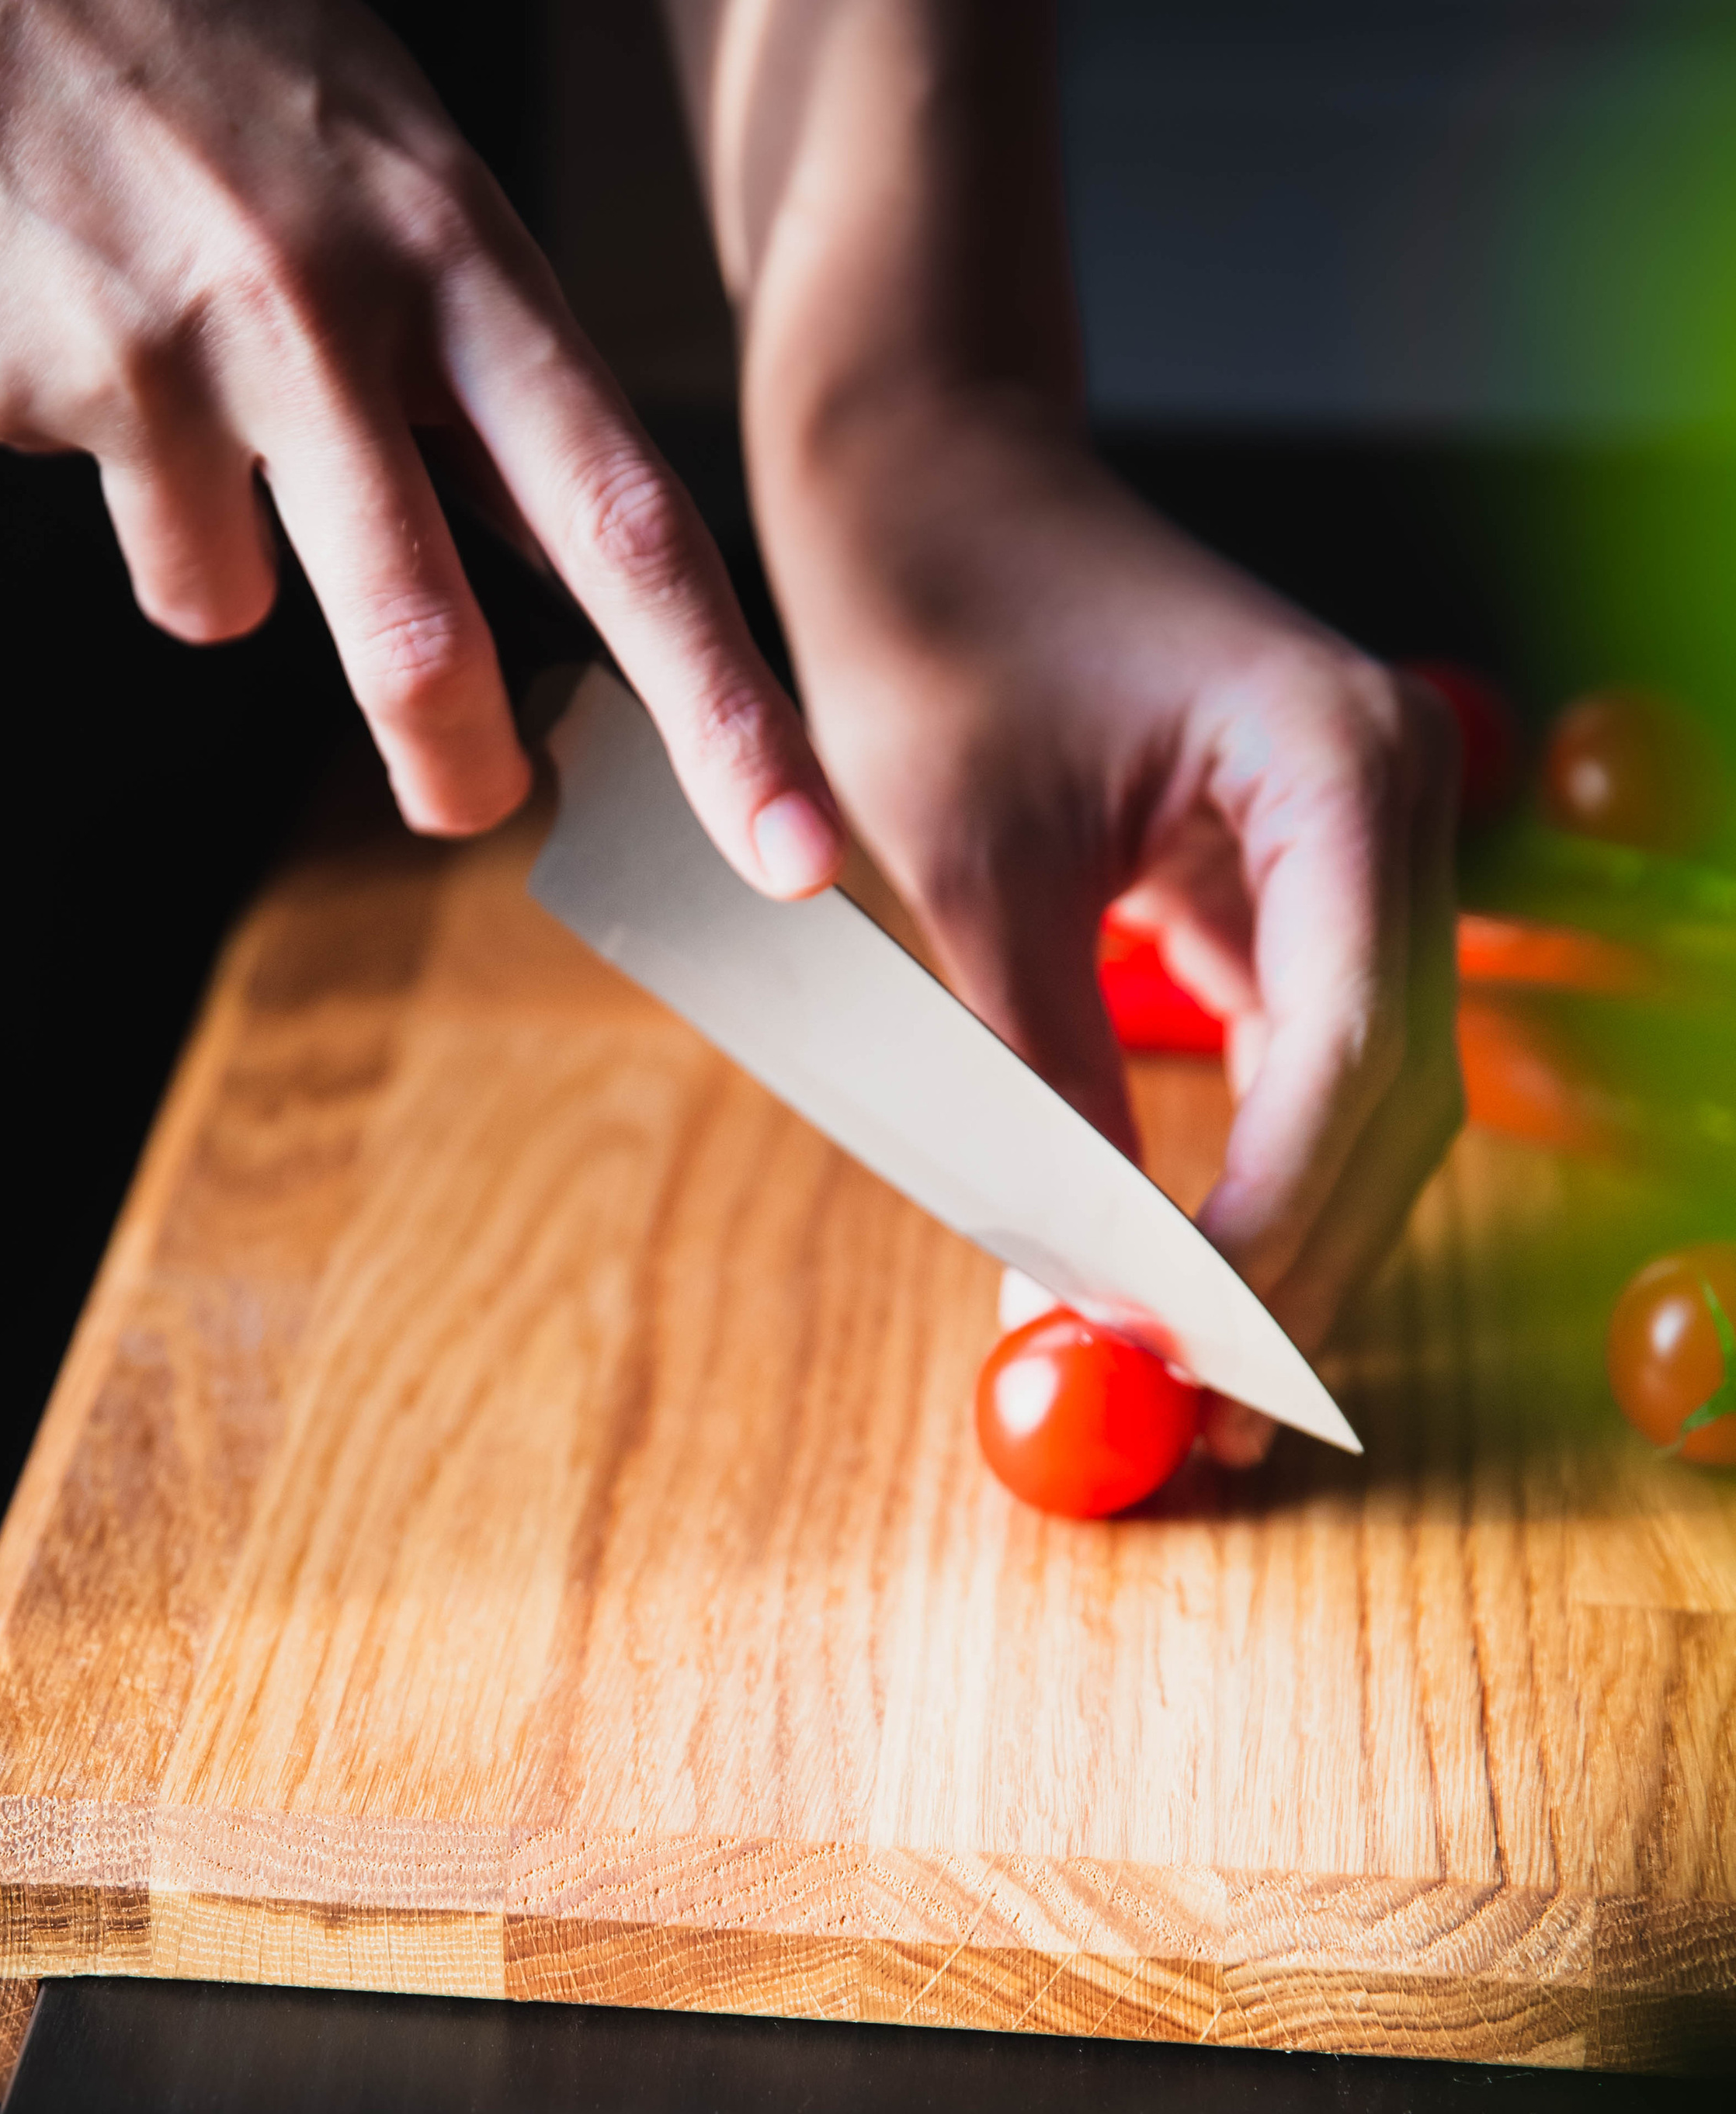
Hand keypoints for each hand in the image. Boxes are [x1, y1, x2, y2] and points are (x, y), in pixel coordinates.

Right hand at [0, 0, 841, 888]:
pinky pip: (107, 522)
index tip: (790, 844)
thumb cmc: (211, 66)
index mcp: (460, 261)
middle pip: (427, 629)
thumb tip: (550, 576)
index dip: (722, 705)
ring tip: (171, 391)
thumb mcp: (399, 186)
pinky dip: (99, 468)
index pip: (627, 522)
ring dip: (212, 550)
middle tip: (469, 802)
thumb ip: (475, 387)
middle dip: (451, 754)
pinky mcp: (28, 383)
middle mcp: (329, 308)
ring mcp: (170, 350)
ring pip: (224, 602)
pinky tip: (72, 326)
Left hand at [752, 395, 1461, 1461]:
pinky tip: (1188, 1270)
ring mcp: (1358, 843)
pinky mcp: (1297, 880)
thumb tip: (1085, 1287)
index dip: (1278, 1226)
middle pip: (1394, 1093)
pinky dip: (1257, 1172)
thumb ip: (1046, 1080)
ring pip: (1368, 1096)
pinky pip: (1310, 1059)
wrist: (928, 485)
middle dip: (1299, 1264)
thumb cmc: (935, 625)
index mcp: (1340, 762)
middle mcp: (1391, 801)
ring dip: (1289, 1239)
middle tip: (1200, 1419)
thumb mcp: (974, 869)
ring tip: (1190, 1380)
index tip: (1186, 1356)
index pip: (1354, 1047)